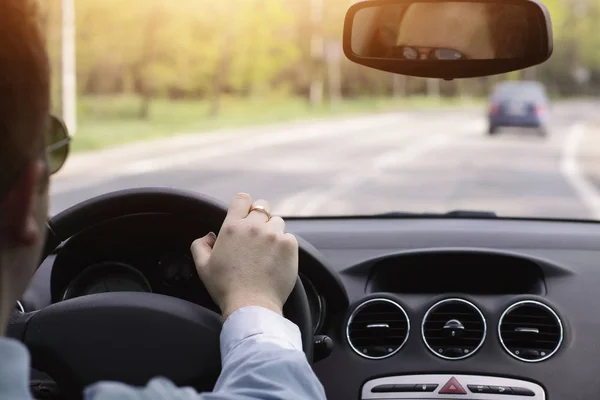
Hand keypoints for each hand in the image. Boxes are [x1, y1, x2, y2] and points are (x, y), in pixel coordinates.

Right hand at [191, 193, 298, 319]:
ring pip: (277, 222)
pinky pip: (289, 237)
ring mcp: (273, 235)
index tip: (245, 215)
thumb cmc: (226, 288)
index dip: (244, 205)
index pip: (242, 199)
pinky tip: (276, 261)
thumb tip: (209, 236)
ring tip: (267, 252)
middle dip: (260, 217)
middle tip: (257, 237)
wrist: (251, 305)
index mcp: (232, 227)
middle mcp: (254, 226)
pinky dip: (284, 246)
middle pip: (262, 207)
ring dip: (273, 232)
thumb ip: (200, 245)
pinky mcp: (289, 245)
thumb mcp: (203, 267)